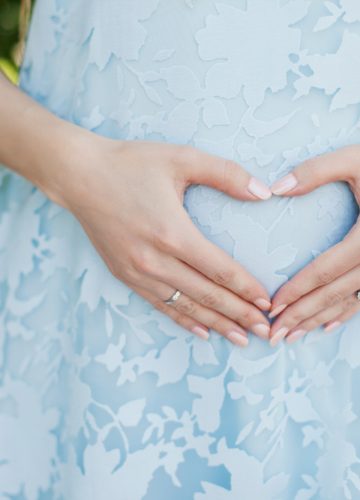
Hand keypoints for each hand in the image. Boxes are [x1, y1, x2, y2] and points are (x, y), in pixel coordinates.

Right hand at [59, 135, 272, 345]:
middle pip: (206, 295)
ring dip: (215, 324)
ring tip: (241, 339)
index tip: (268, 303)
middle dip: (239, 315)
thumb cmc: (130, 164)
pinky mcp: (124, 275)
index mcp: (172, 232)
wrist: (79, 175)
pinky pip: (160, 304)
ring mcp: (137, 271)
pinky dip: (183, 319)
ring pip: (185, 306)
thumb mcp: (181, 158)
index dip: (247, 289)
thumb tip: (263, 192)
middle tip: (265, 331)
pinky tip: (201, 331)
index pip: (220, 270)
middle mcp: (155, 259)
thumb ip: (225, 174)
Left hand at [267, 145, 359, 345]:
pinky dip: (347, 313)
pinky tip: (329, 325)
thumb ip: (318, 170)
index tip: (272, 307)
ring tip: (293, 336)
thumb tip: (275, 188)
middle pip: (334, 294)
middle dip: (302, 316)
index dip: (297, 290)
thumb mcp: (358, 159)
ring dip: (320, 320)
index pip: (325, 271)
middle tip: (275, 335)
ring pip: (350, 301)